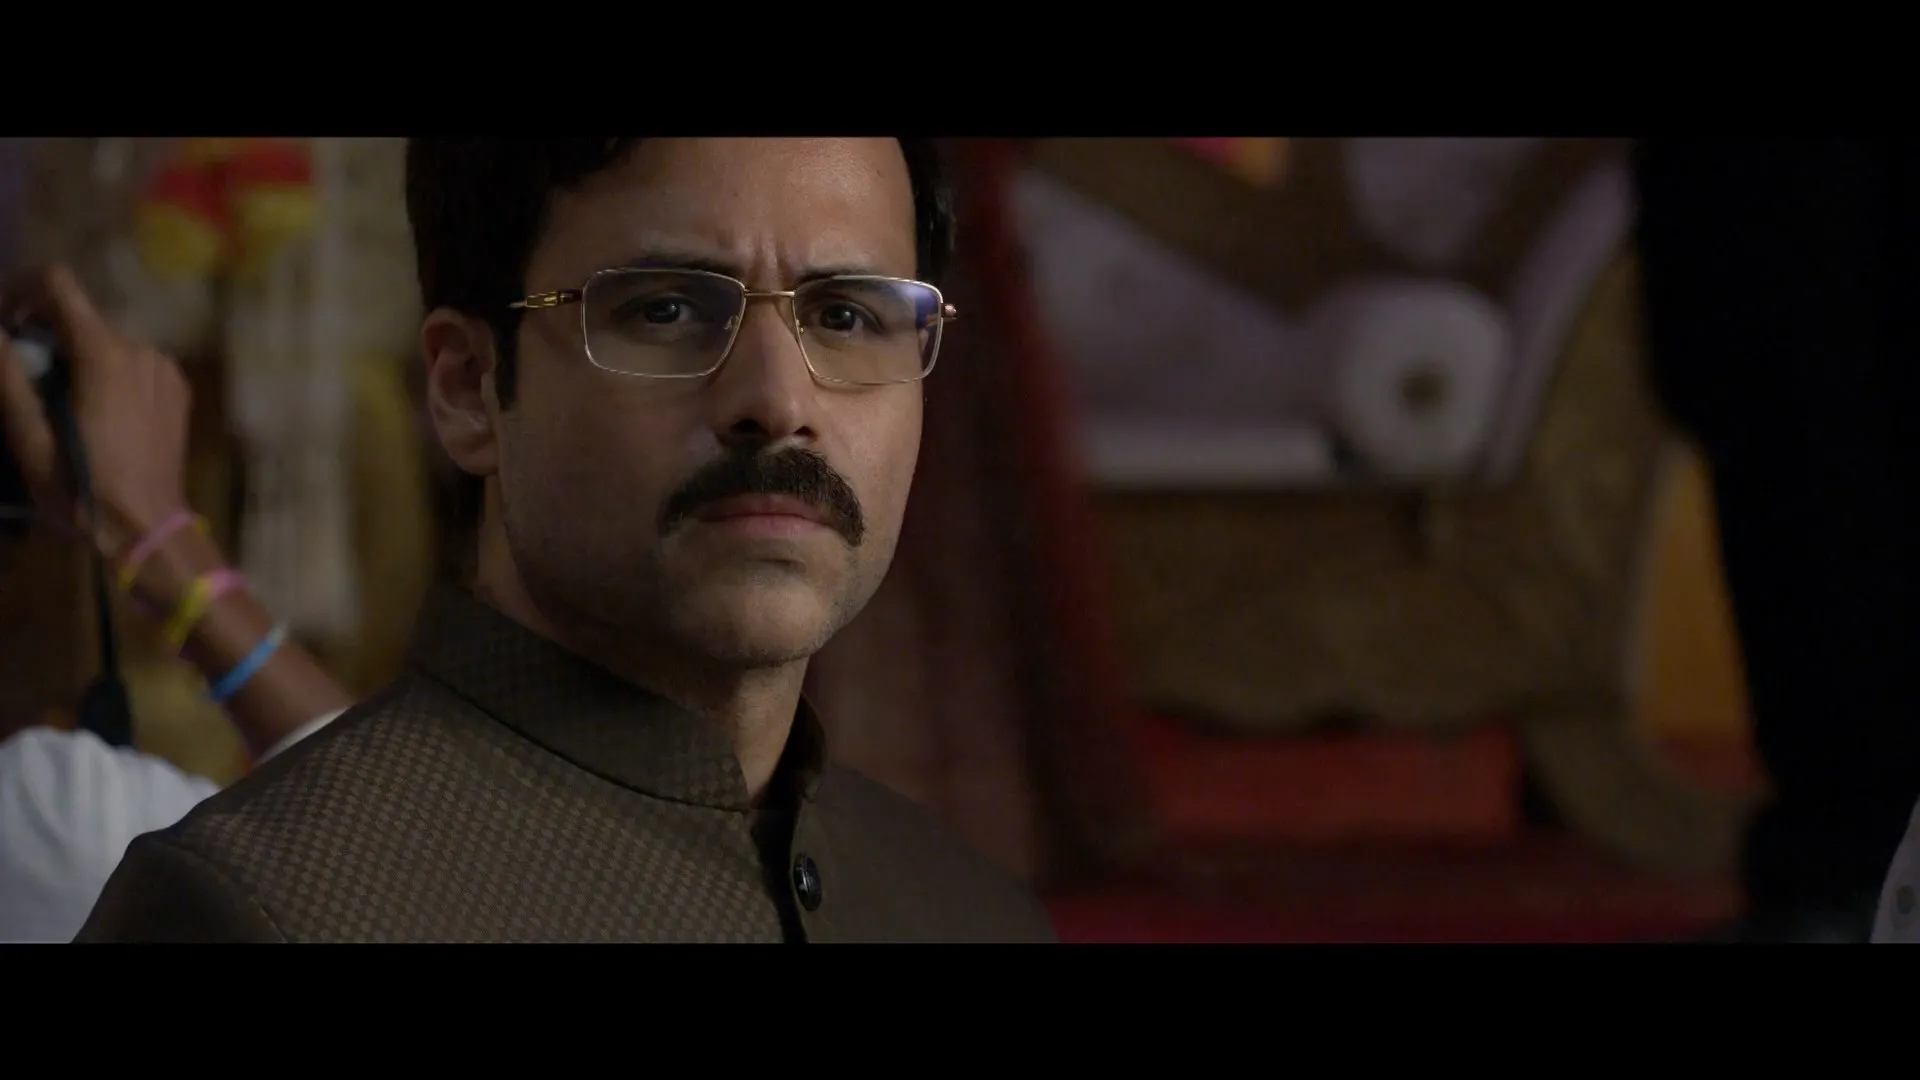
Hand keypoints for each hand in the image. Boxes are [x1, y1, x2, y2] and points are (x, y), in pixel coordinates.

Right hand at [0, 266, 193, 558]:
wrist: (148, 526)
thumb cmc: (82, 487)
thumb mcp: (29, 436)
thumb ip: (9, 377)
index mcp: (106, 354)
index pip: (60, 285)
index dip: (25, 294)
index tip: (9, 325)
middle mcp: (143, 349)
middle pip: (83, 318)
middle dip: (49, 335)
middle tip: (30, 378)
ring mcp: (167, 368)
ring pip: (110, 341)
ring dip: (80, 357)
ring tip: (65, 403)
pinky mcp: (178, 388)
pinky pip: (135, 362)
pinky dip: (111, 372)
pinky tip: (101, 412)